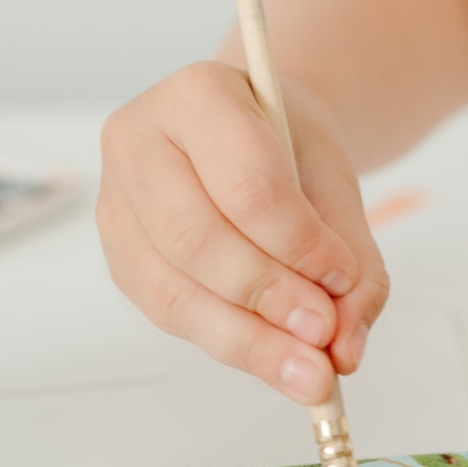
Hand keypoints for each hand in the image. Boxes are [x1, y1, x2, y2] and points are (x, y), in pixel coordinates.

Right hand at [97, 61, 388, 399]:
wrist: (254, 132)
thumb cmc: (289, 147)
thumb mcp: (334, 181)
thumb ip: (352, 259)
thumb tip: (347, 349)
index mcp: (197, 93)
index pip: (247, 184)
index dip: (297, 242)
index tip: (343, 277)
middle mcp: (138, 140)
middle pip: (198, 240)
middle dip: (268, 298)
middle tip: (325, 336)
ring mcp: (116, 200)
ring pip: (174, 288)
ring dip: (248, 340)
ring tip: (310, 373)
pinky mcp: (118, 253)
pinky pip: (167, 312)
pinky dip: (226, 342)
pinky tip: (272, 360)